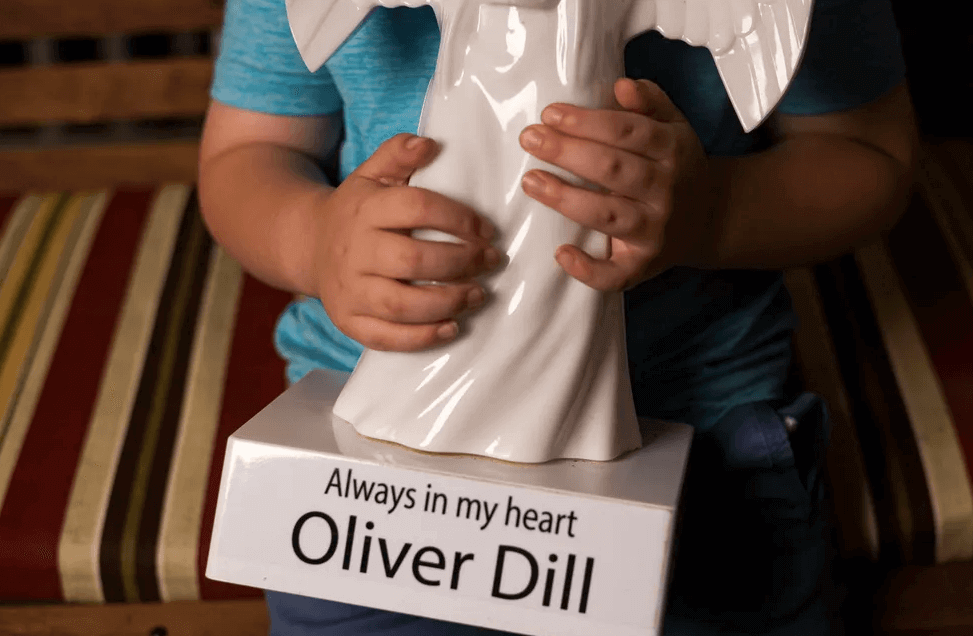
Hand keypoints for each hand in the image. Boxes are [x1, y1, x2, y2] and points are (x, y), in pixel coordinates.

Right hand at [313, 133, 500, 350]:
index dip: (459, 218)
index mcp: (365, 210)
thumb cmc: (357, 210)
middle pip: (414, 261)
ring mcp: (349, 290)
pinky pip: (386, 337)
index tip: (486, 230)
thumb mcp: (372, 174)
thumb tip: (429, 143)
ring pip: (402, 304)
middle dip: (462, 263)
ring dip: (449, 302)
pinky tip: (452, 327)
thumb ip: (398, 154)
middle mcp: (354, 251)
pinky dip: (423, 337)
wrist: (307, 244)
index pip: (417, 208)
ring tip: (479, 294)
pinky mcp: (348, 321)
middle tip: (491, 262)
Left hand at [518, 78, 716, 290]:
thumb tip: (622, 85)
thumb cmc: (677, 166)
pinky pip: (616, 274)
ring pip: (607, 215)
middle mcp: (665, 190)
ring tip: (531, 181)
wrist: (712, 218)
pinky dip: (589, 270)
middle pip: (613, 169)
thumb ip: (650, 102)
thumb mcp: (674, 127)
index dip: (587, 121)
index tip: (550, 113)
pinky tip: (562, 254)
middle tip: (530, 139)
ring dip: (566, 199)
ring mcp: (654, 230)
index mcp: (671, 150)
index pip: (627, 131)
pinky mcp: (643, 264)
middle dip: (568, 152)